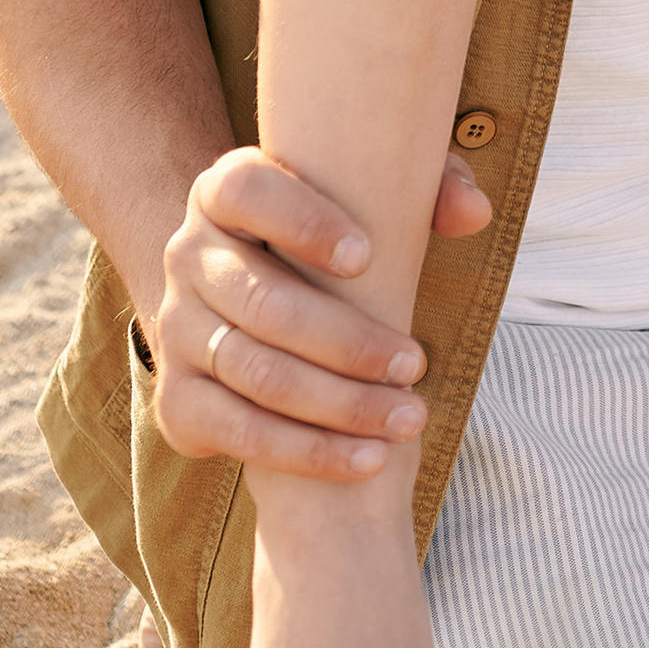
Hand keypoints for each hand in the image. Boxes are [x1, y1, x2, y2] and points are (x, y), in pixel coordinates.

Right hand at [144, 148, 492, 483]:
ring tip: (407, 416)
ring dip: (339, 405)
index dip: (303, 223)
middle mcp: (186, 256)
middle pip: (264, 303)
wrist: (239, 296)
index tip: (367, 256)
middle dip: (348, 342)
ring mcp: (173, 330)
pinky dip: (307, 452)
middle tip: (416, 363)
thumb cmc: (330, 233)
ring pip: (258, 374)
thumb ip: (431, 189)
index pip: (247, 191)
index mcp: (223, 190)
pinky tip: (367, 458)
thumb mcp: (372, 194)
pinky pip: (240, 432)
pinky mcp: (177, 399)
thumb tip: (475, 213)